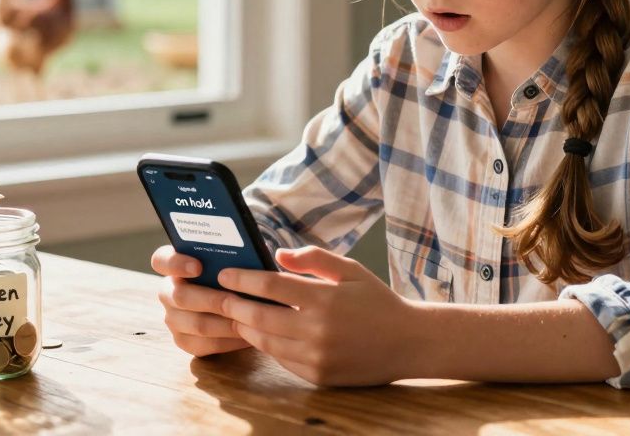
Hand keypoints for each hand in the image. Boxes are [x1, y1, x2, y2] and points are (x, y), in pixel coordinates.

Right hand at [151, 245, 250, 357]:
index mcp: (173, 265)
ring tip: (249, 318)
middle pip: (179, 296)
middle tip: (235, 299)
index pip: (161, 260)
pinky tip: (247, 334)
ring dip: (225, 322)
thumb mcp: (232, 261)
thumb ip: (230, 257)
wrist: (243, 303)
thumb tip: (242, 257)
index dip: (176, 264)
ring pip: (195, 324)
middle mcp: (168, 292)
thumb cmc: (236, 275)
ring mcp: (173, 318)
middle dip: (211, 299)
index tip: (198, 267)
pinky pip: (203, 344)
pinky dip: (228, 340)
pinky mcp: (183, 340)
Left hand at [216, 246, 417, 385]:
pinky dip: (266, 345)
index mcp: (325, 299)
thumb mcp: (351, 270)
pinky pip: (282, 359)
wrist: (409, 342)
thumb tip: (278, 255)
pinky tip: (259, 333)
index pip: (270, 286)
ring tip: (235, 314)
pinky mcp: (318, 376)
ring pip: (266, 341)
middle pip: (260, 317)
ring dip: (246, 327)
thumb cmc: (377, 301)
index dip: (243, 279)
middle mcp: (318, 330)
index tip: (225, 274)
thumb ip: (314, 259)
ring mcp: (317, 357)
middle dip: (235, 305)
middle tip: (220, 296)